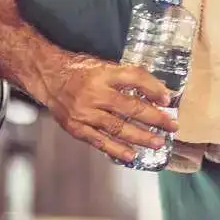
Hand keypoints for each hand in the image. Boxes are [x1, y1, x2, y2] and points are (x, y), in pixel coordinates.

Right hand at [44, 54, 177, 162]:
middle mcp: (95, 93)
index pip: (134, 78)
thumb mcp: (103, 64)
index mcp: (103, 74)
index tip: (168, 99)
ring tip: (157, 143)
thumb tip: (156, 90)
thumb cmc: (79, 70)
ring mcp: (85, 112)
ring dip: (140, 136)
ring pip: (117, 127)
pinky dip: (116, 149)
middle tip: (171, 125)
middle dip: (154, 118)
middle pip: (130, 106)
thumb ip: (126, 76)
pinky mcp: (76, 127)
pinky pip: (99, 141)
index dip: (153, 88)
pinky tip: (132, 155)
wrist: (48, 77)